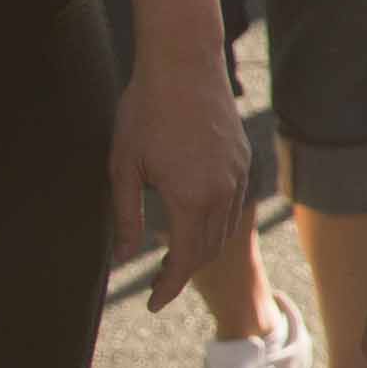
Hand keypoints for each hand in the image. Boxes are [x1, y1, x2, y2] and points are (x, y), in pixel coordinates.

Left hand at [112, 55, 257, 320]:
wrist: (184, 63)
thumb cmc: (145, 112)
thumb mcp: (124, 168)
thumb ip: (126, 217)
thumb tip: (123, 258)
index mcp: (192, 198)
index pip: (185, 260)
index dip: (168, 287)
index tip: (153, 305)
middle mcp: (224, 192)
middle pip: (209, 249)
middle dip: (184, 272)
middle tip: (158, 284)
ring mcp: (238, 175)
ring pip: (226, 228)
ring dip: (202, 248)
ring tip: (175, 256)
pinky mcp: (243, 159)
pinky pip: (234, 204)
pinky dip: (216, 222)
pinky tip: (195, 218)